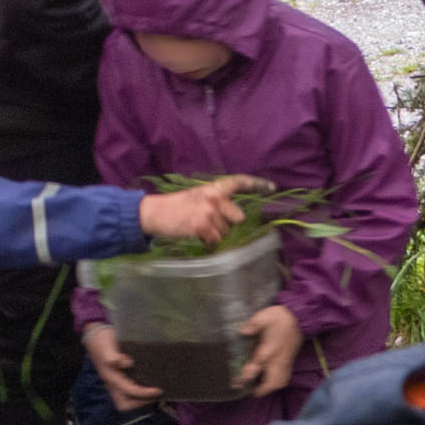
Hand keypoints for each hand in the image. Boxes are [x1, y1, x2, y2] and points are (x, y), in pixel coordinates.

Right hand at [81, 322, 159, 406]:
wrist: (95, 334)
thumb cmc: (102, 341)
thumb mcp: (107, 347)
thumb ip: (113, 356)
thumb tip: (127, 363)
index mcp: (111, 378)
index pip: (130, 391)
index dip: (144, 393)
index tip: (159, 390)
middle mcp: (112, 383)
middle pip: (124, 404)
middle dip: (140, 403)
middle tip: (155, 395)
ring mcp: (114, 381)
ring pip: (126, 399)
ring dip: (140, 399)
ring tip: (154, 392)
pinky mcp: (118, 377)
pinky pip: (128, 391)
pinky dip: (139, 392)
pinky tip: (149, 384)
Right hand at [137, 173, 262, 244]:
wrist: (153, 212)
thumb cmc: (176, 206)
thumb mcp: (197, 196)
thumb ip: (216, 201)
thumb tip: (235, 216)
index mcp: (213, 188)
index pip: (238, 182)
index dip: (257, 184)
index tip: (272, 187)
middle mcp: (214, 198)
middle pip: (238, 217)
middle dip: (228, 223)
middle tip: (209, 221)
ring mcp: (209, 212)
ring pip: (227, 231)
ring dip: (215, 233)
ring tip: (198, 226)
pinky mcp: (202, 225)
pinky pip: (216, 239)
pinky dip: (208, 241)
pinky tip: (196, 234)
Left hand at [234, 304, 299, 394]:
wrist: (299, 318)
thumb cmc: (279, 318)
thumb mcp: (264, 317)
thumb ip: (253, 324)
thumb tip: (242, 331)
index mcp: (269, 349)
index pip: (257, 367)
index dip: (247, 376)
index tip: (237, 382)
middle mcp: (278, 359)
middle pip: (272, 381)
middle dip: (261, 390)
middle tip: (250, 392)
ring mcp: (285, 362)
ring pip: (280, 382)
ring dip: (270, 388)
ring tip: (260, 390)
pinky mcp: (289, 361)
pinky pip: (285, 378)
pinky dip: (277, 383)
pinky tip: (270, 382)